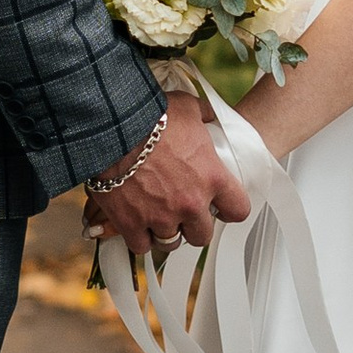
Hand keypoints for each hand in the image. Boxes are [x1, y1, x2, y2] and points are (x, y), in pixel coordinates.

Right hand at [84, 89, 250, 260]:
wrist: (113, 127)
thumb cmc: (151, 116)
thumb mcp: (188, 107)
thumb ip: (204, 116)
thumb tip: (207, 115)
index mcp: (212, 178)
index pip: (238, 210)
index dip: (229, 209)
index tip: (220, 206)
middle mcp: (190, 203)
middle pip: (203, 235)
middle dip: (195, 225)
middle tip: (184, 212)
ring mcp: (161, 217)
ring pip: (172, 242)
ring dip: (167, 231)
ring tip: (159, 218)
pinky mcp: (131, 224)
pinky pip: (141, 245)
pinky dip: (139, 237)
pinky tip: (137, 223)